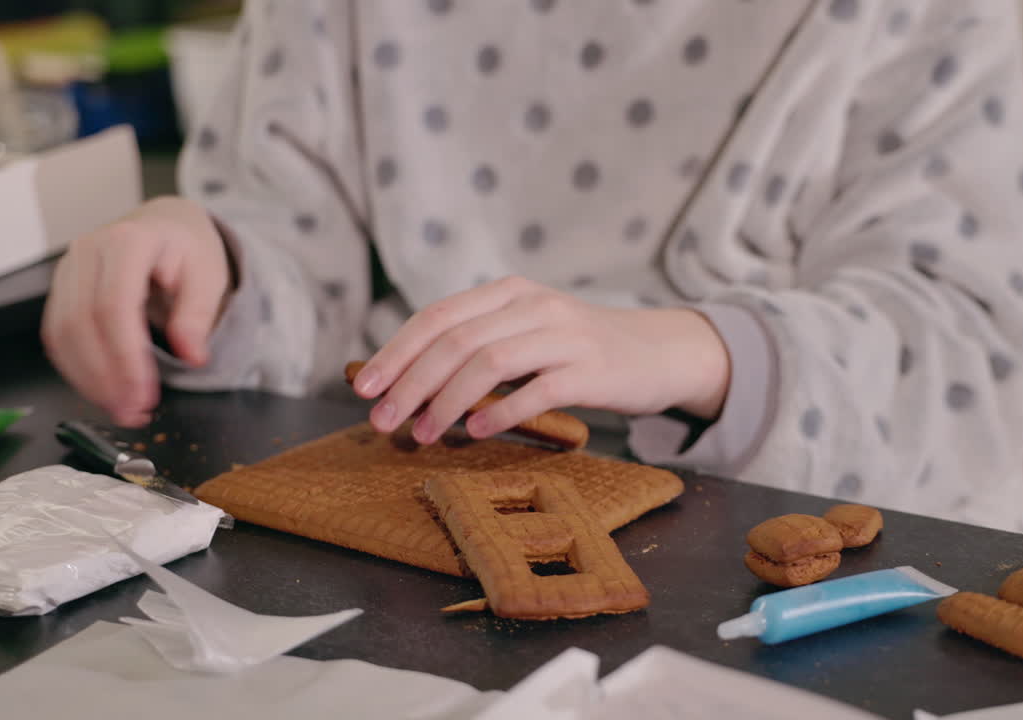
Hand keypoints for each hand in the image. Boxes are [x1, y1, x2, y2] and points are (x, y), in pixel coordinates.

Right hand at [41, 196, 233, 426]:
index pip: (115, 306)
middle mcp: (88, 252)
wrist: (166, 224)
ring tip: (121, 408)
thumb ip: (198, 314)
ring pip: (61, 333)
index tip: (144, 393)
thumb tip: (191, 356)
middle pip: (81, 323)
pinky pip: (57, 335)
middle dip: (105, 376)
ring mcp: (68, 270)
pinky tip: (102, 390)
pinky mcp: (61, 289)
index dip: (125, 357)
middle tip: (132, 411)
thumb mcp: (209, 275)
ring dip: (87, 379)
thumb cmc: (187, 247)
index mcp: (128, 241)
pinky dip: (77, 368)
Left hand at [351, 276, 730, 442]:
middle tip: (384, 421)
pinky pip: (536, 390)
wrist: (658, 352)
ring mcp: (566, 334)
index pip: (439, 316)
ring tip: (424, 434)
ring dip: (446, 402)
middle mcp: (535, 305)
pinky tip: (475, 432)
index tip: (364, 387)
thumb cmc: (580, 350)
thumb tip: (407, 384)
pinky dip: (500, 412)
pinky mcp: (592, 369)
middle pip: (456, 341)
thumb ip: (479, 345)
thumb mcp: (528, 331)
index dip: (396, 352)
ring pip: (489, 363)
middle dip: (411, 383)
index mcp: (510, 291)